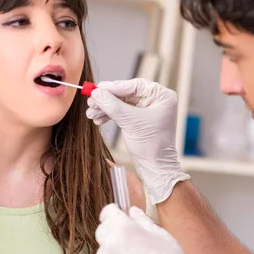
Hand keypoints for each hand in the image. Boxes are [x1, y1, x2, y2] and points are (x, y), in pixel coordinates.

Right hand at [86, 79, 189, 202]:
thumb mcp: (130, 122)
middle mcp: (156, 99)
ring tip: (91, 113)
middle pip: (126, 93)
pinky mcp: (140, 117)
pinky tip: (98, 119)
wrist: (155, 167)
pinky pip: (122, 111)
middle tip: (91, 101)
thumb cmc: (151, 145)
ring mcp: (148, 108)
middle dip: (107, 99)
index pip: (135, 86)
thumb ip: (113, 105)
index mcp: (162, 96)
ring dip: (106, 107)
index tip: (97, 89)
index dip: (114, 87)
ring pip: (122, 102)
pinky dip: (110, 114)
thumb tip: (97, 93)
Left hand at [88, 204, 213, 253]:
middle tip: (131, 245)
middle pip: (103, 231)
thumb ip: (142, 220)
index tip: (119, 219)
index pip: (108, 212)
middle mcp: (110, 242)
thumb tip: (133, 212)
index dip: (115, 215)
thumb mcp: (161, 234)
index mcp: (125, 227)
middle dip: (113, 234)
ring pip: (102, 251)